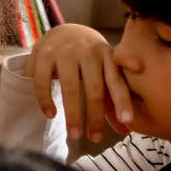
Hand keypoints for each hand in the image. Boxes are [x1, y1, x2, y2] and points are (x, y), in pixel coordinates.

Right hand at [26, 23, 132, 141]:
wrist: (63, 31)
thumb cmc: (88, 59)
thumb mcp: (104, 70)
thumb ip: (113, 97)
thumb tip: (126, 129)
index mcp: (107, 55)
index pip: (116, 82)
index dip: (122, 102)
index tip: (127, 122)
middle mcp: (88, 52)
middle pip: (94, 89)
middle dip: (95, 117)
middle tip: (95, 139)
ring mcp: (65, 53)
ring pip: (70, 88)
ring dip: (73, 114)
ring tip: (74, 135)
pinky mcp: (44, 55)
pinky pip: (43, 82)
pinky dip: (46, 100)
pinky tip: (50, 115)